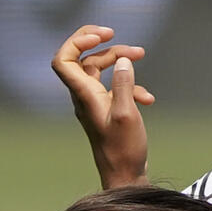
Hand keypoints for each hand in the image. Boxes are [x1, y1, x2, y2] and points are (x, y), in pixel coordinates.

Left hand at [52, 24, 152, 188]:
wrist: (124, 175)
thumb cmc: (123, 149)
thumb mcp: (127, 114)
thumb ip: (124, 84)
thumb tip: (123, 60)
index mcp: (84, 95)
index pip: (64, 60)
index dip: (78, 41)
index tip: (103, 36)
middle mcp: (84, 96)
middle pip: (85, 60)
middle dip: (108, 48)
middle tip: (134, 48)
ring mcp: (94, 102)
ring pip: (100, 70)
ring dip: (120, 61)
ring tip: (143, 58)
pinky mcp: (105, 109)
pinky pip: (113, 87)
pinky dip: (130, 85)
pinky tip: (147, 97)